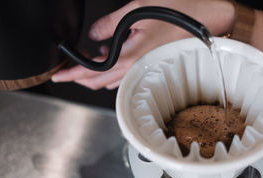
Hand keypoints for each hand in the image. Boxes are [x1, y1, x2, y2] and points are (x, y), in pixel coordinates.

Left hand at [51, 0, 234, 89]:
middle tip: (67, 69)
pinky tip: (108, 56)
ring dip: (94, 74)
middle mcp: (135, 67)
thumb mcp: (136, 10)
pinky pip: (123, 76)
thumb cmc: (177, 14)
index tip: (58, 76)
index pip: (92, 71)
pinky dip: (110, 71)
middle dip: (79, 77)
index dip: (72, 74)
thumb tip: (95, 34)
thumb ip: (110, 23)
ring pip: (110, 81)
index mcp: (129, 55)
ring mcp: (143, 70)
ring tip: (86, 60)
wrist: (203, 22)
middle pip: (98, 82)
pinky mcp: (149, 67)